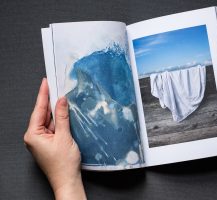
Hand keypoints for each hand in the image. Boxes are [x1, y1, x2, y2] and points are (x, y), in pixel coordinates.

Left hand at [24, 78, 85, 199]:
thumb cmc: (64, 164)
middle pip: (42, 114)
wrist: (67, 180)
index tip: (45, 82)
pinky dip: (58, 120)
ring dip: (56, 111)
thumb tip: (61, 101)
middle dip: (49, 101)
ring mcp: (41, 140)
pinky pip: (52, 127)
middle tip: (55, 86)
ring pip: (48, 120)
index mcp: (33, 135)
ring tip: (62, 97)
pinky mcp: (48, 143)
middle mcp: (34, 137)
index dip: (43, 94)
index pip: (38, 110)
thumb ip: (63, 117)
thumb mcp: (64, 137)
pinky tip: (64, 113)